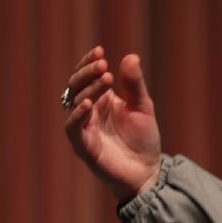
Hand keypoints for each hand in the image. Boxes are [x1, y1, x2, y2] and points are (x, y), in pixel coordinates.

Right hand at [62, 46, 163, 203]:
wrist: (148, 172)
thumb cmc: (143, 140)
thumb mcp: (142, 108)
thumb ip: (134, 85)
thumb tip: (130, 57)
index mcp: (100, 101)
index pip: (87, 77)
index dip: (88, 63)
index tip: (99, 51)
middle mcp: (88, 113)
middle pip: (77, 87)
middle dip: (87, 73)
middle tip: (103, 64)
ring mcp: (84, 129)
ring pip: (74, 104)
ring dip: (87, 89)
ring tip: (104, 78)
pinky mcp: (83, 146)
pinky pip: (73, 128)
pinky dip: (77, 115)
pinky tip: (89, 104)